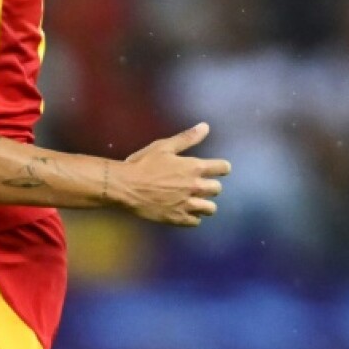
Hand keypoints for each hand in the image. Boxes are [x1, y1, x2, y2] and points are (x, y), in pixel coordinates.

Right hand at [115, 123, 230, 225]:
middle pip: (217, 189)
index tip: (216, 169)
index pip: (223, 168)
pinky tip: (183, 210)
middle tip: (196, 184)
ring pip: (210, 208)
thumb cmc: (143, 164)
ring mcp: (188, 204)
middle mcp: (196, 187)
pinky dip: (192, 216)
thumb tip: (205, 126)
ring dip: (204, 203)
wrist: (126, 186)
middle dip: (209, 186)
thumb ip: (187, 138)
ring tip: (193, 200)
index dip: (221, 167)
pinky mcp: (179, 218)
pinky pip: (196, 221)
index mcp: (194, 167)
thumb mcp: (163, 147)